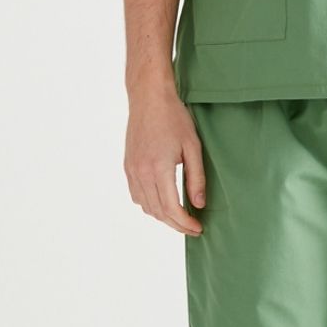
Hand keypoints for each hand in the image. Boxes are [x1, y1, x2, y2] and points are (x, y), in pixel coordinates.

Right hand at [124, 81, 205, 236]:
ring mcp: (132, 171)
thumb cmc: (174, 118)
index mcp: (158, 168)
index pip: (171, 209)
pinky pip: (137, 195)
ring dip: (163, 216)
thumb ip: (196, 177)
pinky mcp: (128, 166)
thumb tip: (198, 204)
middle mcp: (141, 173)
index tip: (198, 228)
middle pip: (158, 212)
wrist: (149, 98)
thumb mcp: (193, 146)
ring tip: (180, 216)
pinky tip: (163, 201)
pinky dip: (150, 205)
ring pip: (146, 206)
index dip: (185, 223)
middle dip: (176, 224)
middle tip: (192, 227)